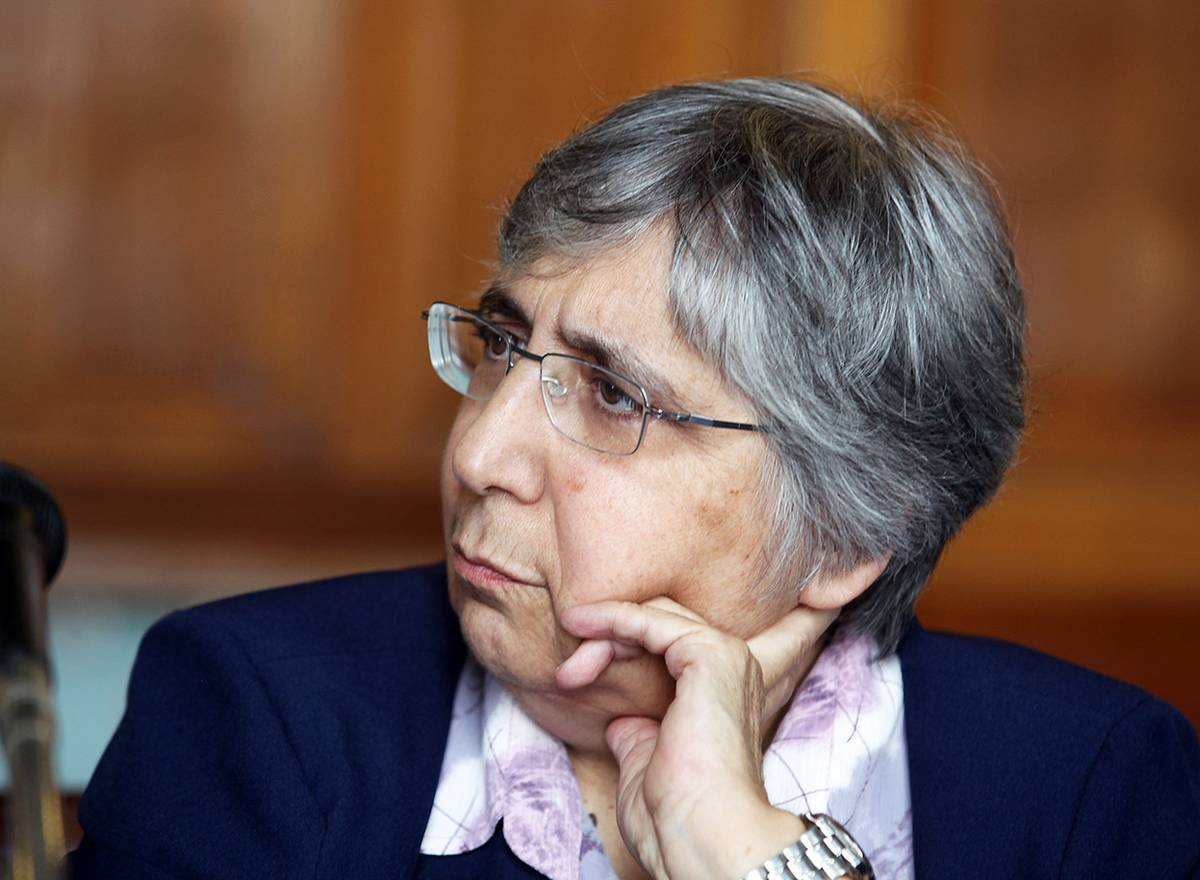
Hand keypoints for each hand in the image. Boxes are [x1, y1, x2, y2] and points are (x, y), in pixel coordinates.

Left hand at [556, 597, 838, 879]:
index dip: (616, 651)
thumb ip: (637, 734)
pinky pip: (650, 620)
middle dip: (605, 640)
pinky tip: (580, 626)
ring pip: (652, 617)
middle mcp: (730, 668)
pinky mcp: (710, 653)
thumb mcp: (646, 763)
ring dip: (602, 632)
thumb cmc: (676, 818)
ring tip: (568, 671)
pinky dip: (611, 619)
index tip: (570, 676)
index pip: (663, 645)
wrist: (702, 836)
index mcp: (720, 693)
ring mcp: (724, 657)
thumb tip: (621, 722)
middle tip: (565, 676)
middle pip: (657, 625)